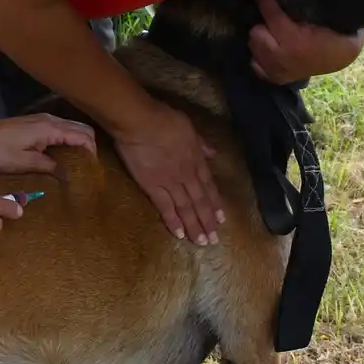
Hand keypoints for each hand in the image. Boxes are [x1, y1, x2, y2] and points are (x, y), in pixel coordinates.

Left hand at [0, 110, 96, 173]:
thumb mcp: (24, 163)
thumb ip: (50, 167)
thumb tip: (71, 175)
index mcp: (50, 129)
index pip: (84, 136)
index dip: (92, 152)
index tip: (93, 170)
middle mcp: (50, 120)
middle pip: (82, 129)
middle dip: (90, 146)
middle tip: (88, 168)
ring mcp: (42, 119)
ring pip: (72, 127)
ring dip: (79, 143)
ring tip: (78, 164)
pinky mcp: (35, 122)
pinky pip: (61, 128)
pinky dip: (68, 140)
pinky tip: (63, 156)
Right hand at [111, 97, 224, 245]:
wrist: (142, 123)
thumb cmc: (165, 120)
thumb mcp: (190, 128)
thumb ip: (201, 143)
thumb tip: (212, 154)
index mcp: (196, 160)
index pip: (209, 186)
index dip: (215, 203)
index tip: (222, 219)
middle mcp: (187, 175)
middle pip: (200, 201)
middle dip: (208, 221)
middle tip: (214, 240)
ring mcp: (170, 183)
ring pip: (186, 208)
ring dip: (195, 226)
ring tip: (202, 243)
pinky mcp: (152, 187)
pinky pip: (165, 207)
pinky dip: (173, 221)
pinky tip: (180, 234)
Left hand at [249, 0, 363, 83]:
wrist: (345, 57)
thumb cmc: (340, 32)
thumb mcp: (328, 15)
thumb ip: (308, 3)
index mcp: (295, 40)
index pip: (270, 14)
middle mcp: (282, 57)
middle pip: (255, 32)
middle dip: (263, 22)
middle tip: (272, 14)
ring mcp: (277, 70)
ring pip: (254, 46)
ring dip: (261, 36)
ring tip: (272, 28)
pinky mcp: (276, 77)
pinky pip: (255, 64)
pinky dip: (261, 54)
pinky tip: (271, 45)